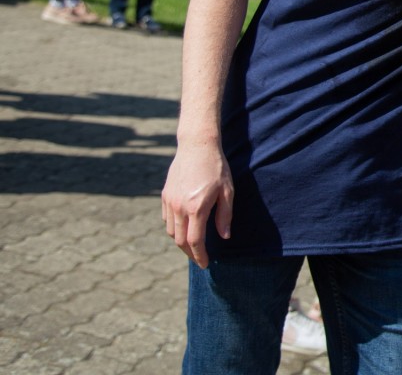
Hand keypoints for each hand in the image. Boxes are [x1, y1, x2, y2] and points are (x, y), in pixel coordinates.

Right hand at [161, 140, 233, 267]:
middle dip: (190, 253)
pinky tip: (184, 228)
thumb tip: (224, 237)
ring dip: (180, 242)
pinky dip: (174, 228)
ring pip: (171, 231)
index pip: (195, 241)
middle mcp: (179, 207)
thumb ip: (225, 216)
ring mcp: (169, 201)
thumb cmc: (216, 168)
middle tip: (199, 258)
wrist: (197, 146)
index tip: (205, 264)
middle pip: (180, 241)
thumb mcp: (227, 192)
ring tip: (193, 245)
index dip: (200, 256)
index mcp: (196, 208)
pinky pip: (166, 219)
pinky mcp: (165, 195)